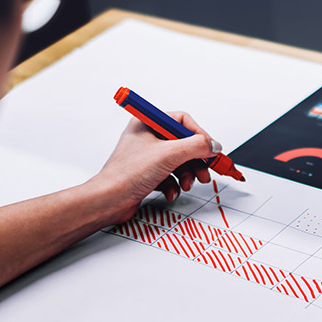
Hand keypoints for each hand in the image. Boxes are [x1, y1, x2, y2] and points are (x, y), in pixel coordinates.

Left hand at [87, 111, 222, 225]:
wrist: (108, 201)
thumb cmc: (126, 175)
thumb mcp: (168, 155)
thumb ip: (196, 146)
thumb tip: (213, 145)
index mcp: (147, 123)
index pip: (182, 121)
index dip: (198, 135)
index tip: (210, 149)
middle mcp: (147, 137)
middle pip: (183, 143)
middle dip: (195, 160)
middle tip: (204, 172)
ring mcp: (147, 157)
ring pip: (179, 162)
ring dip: (186, 175)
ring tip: (186, 184)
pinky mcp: (148, 174)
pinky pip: (170, 176)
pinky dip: (174, 185)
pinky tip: (171, 192)